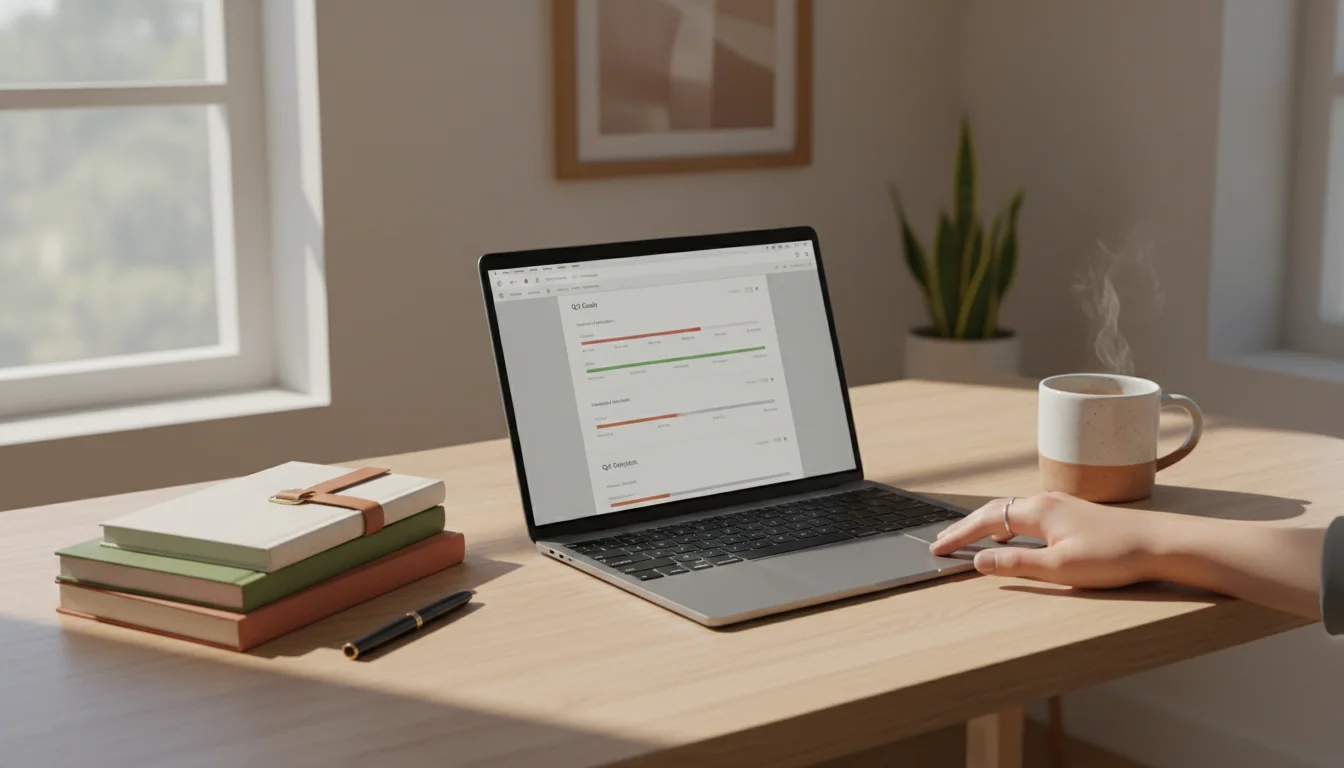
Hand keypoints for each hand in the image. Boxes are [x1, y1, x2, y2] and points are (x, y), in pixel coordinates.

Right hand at [928, 492, 1166, 587]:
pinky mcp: (1074, 514)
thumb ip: (1015, 564)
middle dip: (966, 526)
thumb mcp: (1058, 567)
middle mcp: (1045, 501)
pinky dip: (1008, 524)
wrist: (1160, 544)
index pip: (985, 521)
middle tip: (944, 542)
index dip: (959, 536)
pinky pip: (1028, 514)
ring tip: (969, 537)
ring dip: (986, 523)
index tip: (937, 548)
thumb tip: (979, 560)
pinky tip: (1012, 535)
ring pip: (1011, 510)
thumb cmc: (1113, 557)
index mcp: (1037, 511)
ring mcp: (1061, 505)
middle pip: (994, 510)